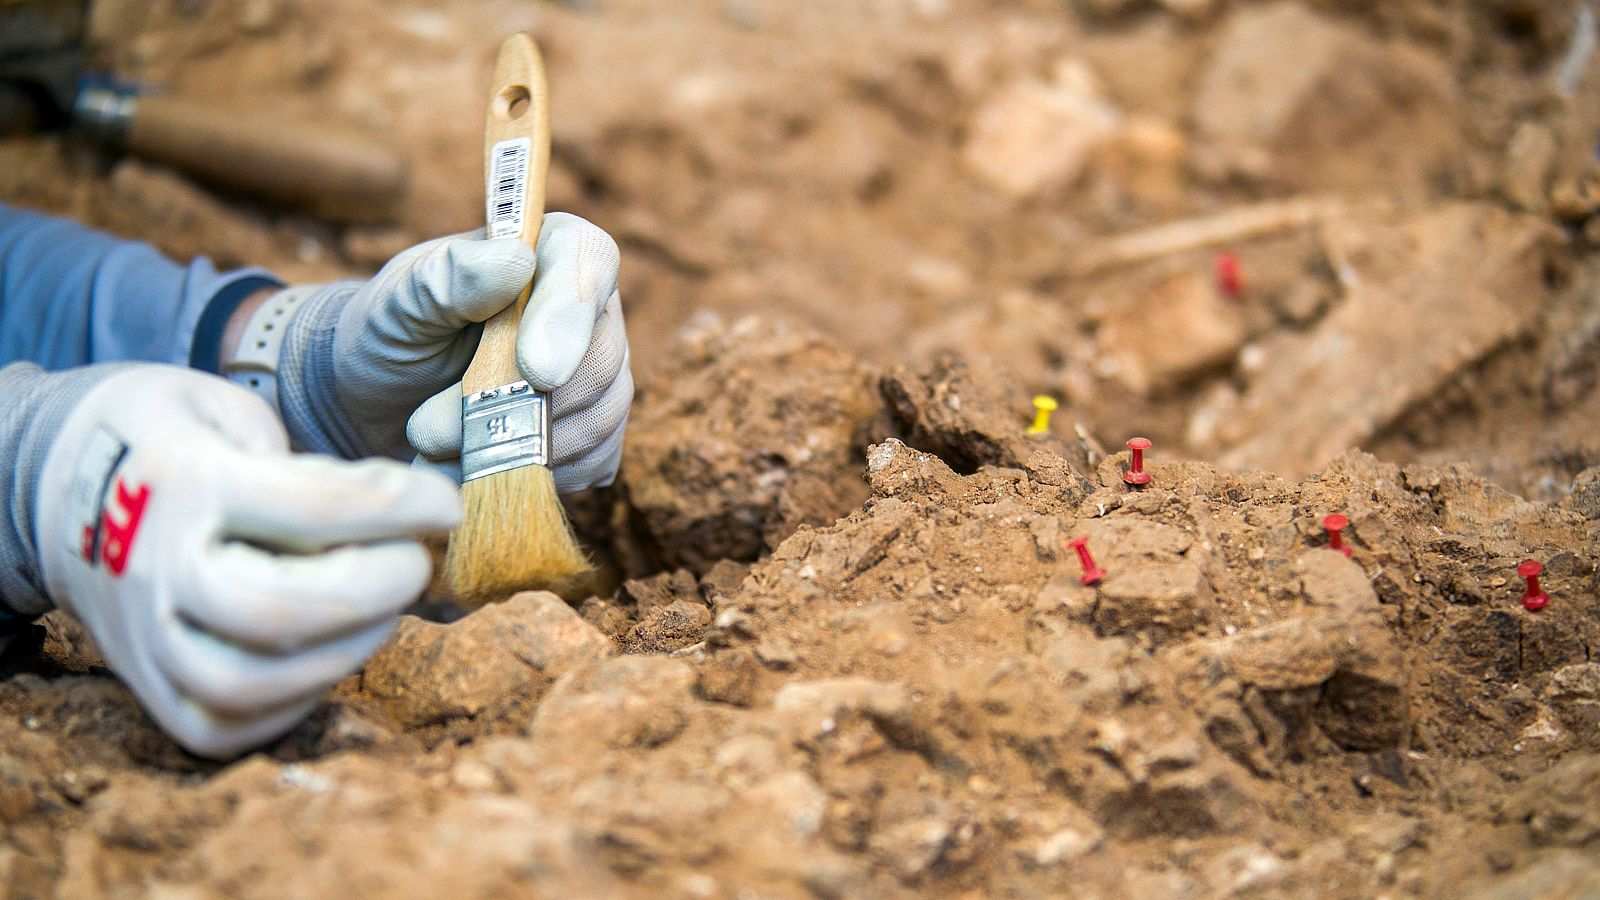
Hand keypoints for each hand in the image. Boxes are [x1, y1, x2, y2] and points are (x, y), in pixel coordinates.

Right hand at [34, 365, 458, 757]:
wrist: (55, 485)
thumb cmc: (172, 441)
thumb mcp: (230, 411)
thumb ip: (308, 464)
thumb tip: (403, 512)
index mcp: (184, 483)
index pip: (311, 509)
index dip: (398, 507)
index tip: (448, 503)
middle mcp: (156, 569)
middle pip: (276, 613)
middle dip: (373, 590)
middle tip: (417, 562)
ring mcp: (145, 640)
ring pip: (247, 685)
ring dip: (343, 652)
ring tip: (386, 610)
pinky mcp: (150, 690)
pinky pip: (226, 726)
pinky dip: (298, 701)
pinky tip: (337, 651)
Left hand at [270, 213, 631, 492]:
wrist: (384, 404)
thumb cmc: (390, 336)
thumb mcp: (399, 303)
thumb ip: (449, 278)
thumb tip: (515, 261)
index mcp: (547, 250)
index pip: (589, 262)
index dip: (571, 315)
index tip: (537, 371)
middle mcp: (588, 308)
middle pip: (598, 356)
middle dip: (520, 404)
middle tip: (430, 429)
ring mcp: (599, 373)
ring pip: (599, 416)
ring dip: (518, 446)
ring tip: (436, 449)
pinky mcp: (594, 432)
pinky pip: (592, 459)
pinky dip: (535, 475)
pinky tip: (481, 468)